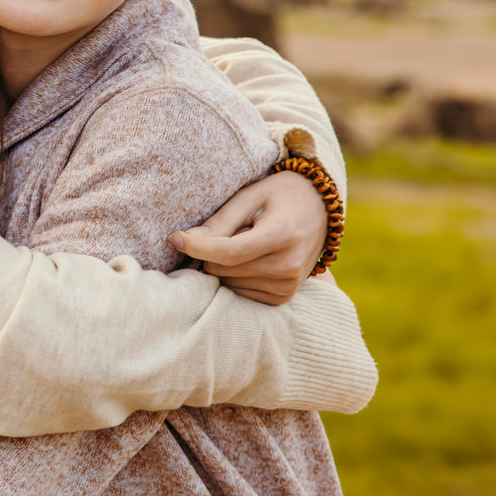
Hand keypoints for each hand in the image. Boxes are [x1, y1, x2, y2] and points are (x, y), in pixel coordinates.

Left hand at [170, 168, 328, 305]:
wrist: (319, 210)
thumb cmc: (280, 197)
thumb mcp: (250, 197)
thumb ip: (220, 221)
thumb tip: (185, 242)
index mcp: (281, 235)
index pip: (228, 252)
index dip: (197, 247)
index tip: (175, 238)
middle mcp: (287, 266)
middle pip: (222, 269)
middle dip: (213, 252)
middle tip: (235, 230)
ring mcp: (287, 287)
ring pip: (227, 283)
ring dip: (225, 265)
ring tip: (247, 243)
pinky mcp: (282, 298)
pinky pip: (238, 293)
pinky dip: (235, 277)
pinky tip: (251, 258)